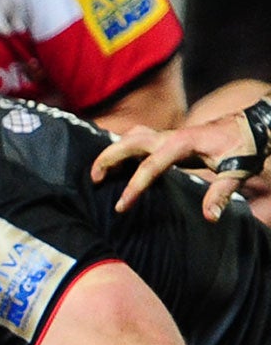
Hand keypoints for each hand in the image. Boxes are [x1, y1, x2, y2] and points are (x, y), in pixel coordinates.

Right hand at [93, 113, 255, 221]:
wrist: (251, 127)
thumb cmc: (243, 148)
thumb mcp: (236, 170)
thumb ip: (220, 193)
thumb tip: (210, 217)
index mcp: (182, 143)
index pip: (149, 166)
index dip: (133, 188)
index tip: (120, 207)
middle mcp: (170, 136)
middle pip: (129, 142)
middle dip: (108, 158)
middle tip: (94, 180)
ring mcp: (168, 135)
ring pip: (131, 137)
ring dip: (112, 151)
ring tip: (100, 173)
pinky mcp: (168, 138)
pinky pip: (138, 140)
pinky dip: (123, 149)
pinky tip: (118, 165)